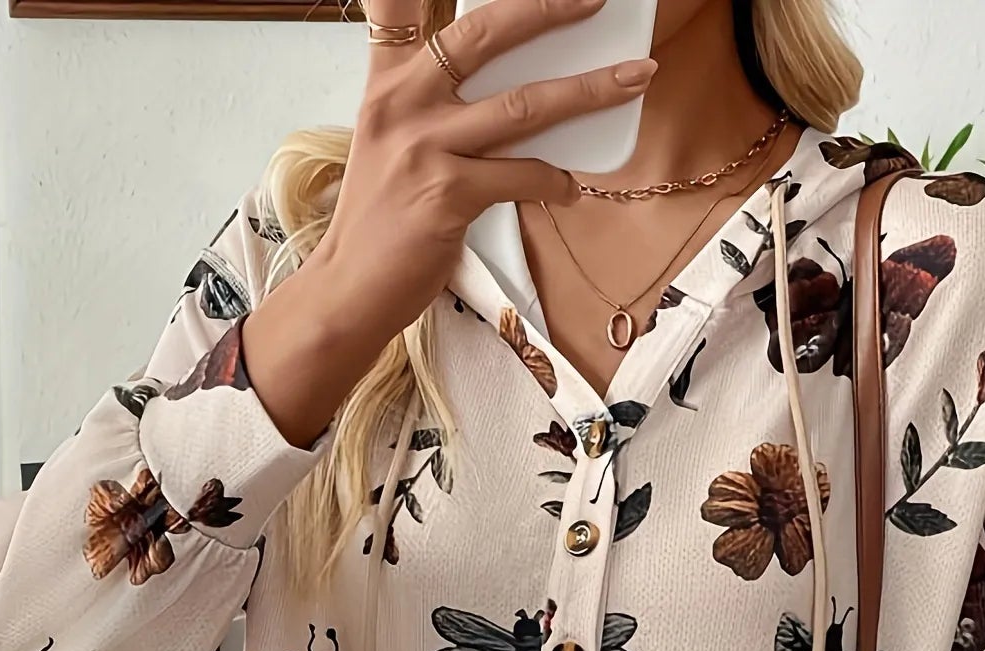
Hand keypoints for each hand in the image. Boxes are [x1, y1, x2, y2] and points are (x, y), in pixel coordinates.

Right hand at [317, 0, 656, 339]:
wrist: (350, 288)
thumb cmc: (382, 222)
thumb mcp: (393, 145)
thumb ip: (437, 108)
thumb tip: (515, 93)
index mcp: (388, 84)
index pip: (397, 5)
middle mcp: (404, 105)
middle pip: (484, 34)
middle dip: (546, 9)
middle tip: (593, 0)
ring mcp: (425, 148)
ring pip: (523, 104)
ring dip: (589, 90)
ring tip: (634, 78)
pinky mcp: (448, 194)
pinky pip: (523, 176)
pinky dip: (556, 181)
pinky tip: (573, 187)